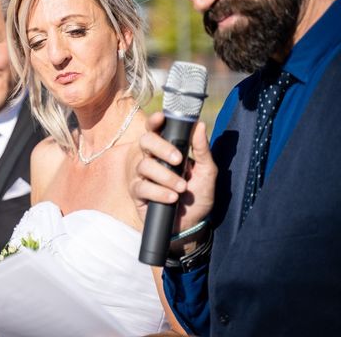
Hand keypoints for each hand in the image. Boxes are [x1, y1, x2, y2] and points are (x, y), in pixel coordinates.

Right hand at [132, 112, 216, 232]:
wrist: (190, 225)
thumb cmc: (197, 195)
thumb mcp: (207, 172)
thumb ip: (202, 149)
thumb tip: (200, 126)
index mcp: (164, 149)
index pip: (155, 129)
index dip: (155, 122)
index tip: (162, 118)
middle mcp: (150, 158)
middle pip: (145, 141)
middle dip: (161, 148)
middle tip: (178, 160)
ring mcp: (141, 175)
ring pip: (145, 165)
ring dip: (166, 176)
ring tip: (181, 188)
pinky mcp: (137, 193)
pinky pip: (143, 187)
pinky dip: (159, 192)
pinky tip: (171, 198)